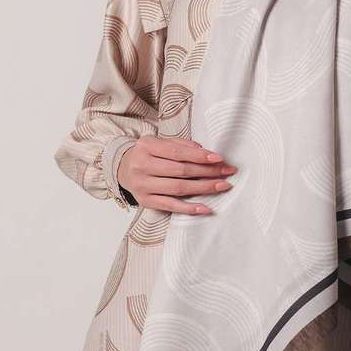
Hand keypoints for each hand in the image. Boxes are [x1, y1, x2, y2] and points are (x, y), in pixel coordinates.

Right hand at [117, 136, 236, 214]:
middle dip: (207, 172)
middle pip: (180, 171)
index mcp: (146, 146)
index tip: (218, 158)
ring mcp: (142, 185)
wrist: (122, 168)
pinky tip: (205, 207)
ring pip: (178, 188)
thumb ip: (181, 145)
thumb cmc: (148, 154)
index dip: (199, 156)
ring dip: (204, 188)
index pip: (177, 152)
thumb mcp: (160, 142)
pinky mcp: (145, 201)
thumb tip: (204, 152)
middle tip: (227, 172)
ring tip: (222, 185)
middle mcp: (142, 166)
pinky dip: (189, 208)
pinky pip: (171, 205)